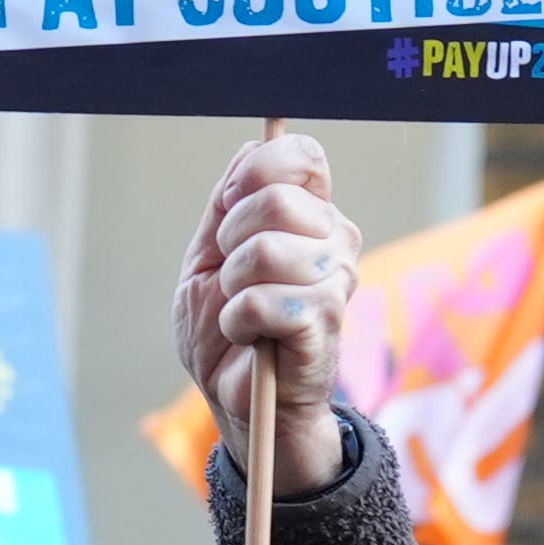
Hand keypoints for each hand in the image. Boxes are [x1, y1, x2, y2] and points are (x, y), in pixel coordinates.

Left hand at [173, 135, 358, 497]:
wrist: (235, 396)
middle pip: (277, 200)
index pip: (303, 155)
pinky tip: (248, 336)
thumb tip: (251, 148)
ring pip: (266, 251)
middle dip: (231, 239)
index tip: (229, 205)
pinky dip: (239, 320)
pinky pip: (264, 301)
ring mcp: (335, 281)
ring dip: (234, 287)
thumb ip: (225, 204)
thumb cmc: (225, 327)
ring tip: (241, 311)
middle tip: (232, 276)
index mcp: (309, 215)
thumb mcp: (208, 257)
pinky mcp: (325, 322)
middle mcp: (333, 241)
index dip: (258, 171)